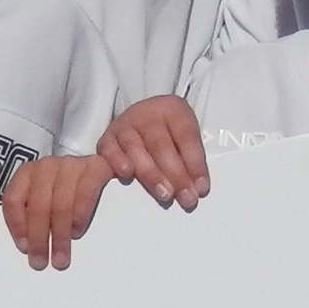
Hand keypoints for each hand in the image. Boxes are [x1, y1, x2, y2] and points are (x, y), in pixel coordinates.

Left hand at [1, 156, 114, 269]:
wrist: (109, 160)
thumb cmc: (69, 187)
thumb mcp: (45, 197)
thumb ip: (32, 214)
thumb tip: (28, 246)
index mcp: (28, 172)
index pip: (13, 199)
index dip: (16, 225)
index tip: (23, 247)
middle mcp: (48, 166)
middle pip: (38, 205)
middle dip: (38, 238)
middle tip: (41, 261)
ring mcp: (72, 165)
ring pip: (60, 204)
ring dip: (60, 235)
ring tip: (61, 257)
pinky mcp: (97, 167)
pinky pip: (85, 194)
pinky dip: (79, 216)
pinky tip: (77, 231)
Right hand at [99, 94, 210, 208]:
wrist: (139, 119)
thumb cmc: (166, 132)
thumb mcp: (184, 137)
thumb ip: (192, 160)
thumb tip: (198, 188)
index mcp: (172, 109)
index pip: (186, 137)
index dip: (195, 164)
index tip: (202, 188)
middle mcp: (146, 114)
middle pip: (162, 146)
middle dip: (176, 175)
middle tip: (186, 198)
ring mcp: (124, 126)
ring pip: (137, 150)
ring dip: (152, 175)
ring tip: (165, 195)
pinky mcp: (106, 139)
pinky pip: (110, 151)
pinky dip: (118, 163)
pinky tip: (128, 175)